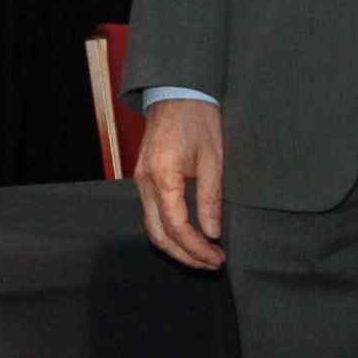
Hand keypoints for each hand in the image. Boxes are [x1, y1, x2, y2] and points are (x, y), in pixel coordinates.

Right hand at [133, 95, 227, 270]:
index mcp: (163, 176)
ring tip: (202, 255)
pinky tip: (188, 237)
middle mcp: (145, 183)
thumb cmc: (197, 120)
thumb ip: (211, 198)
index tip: (217, 257)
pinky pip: (151, 215)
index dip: (197, 248)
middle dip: (185, 255)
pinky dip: (168, 233)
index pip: (177, 226)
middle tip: (212, 263)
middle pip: (159, 235)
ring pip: (152, 228)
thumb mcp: (212, 158)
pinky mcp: (143, 180)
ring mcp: (140, 182)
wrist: (176, 94)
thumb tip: (212, 232)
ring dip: (176, 247)